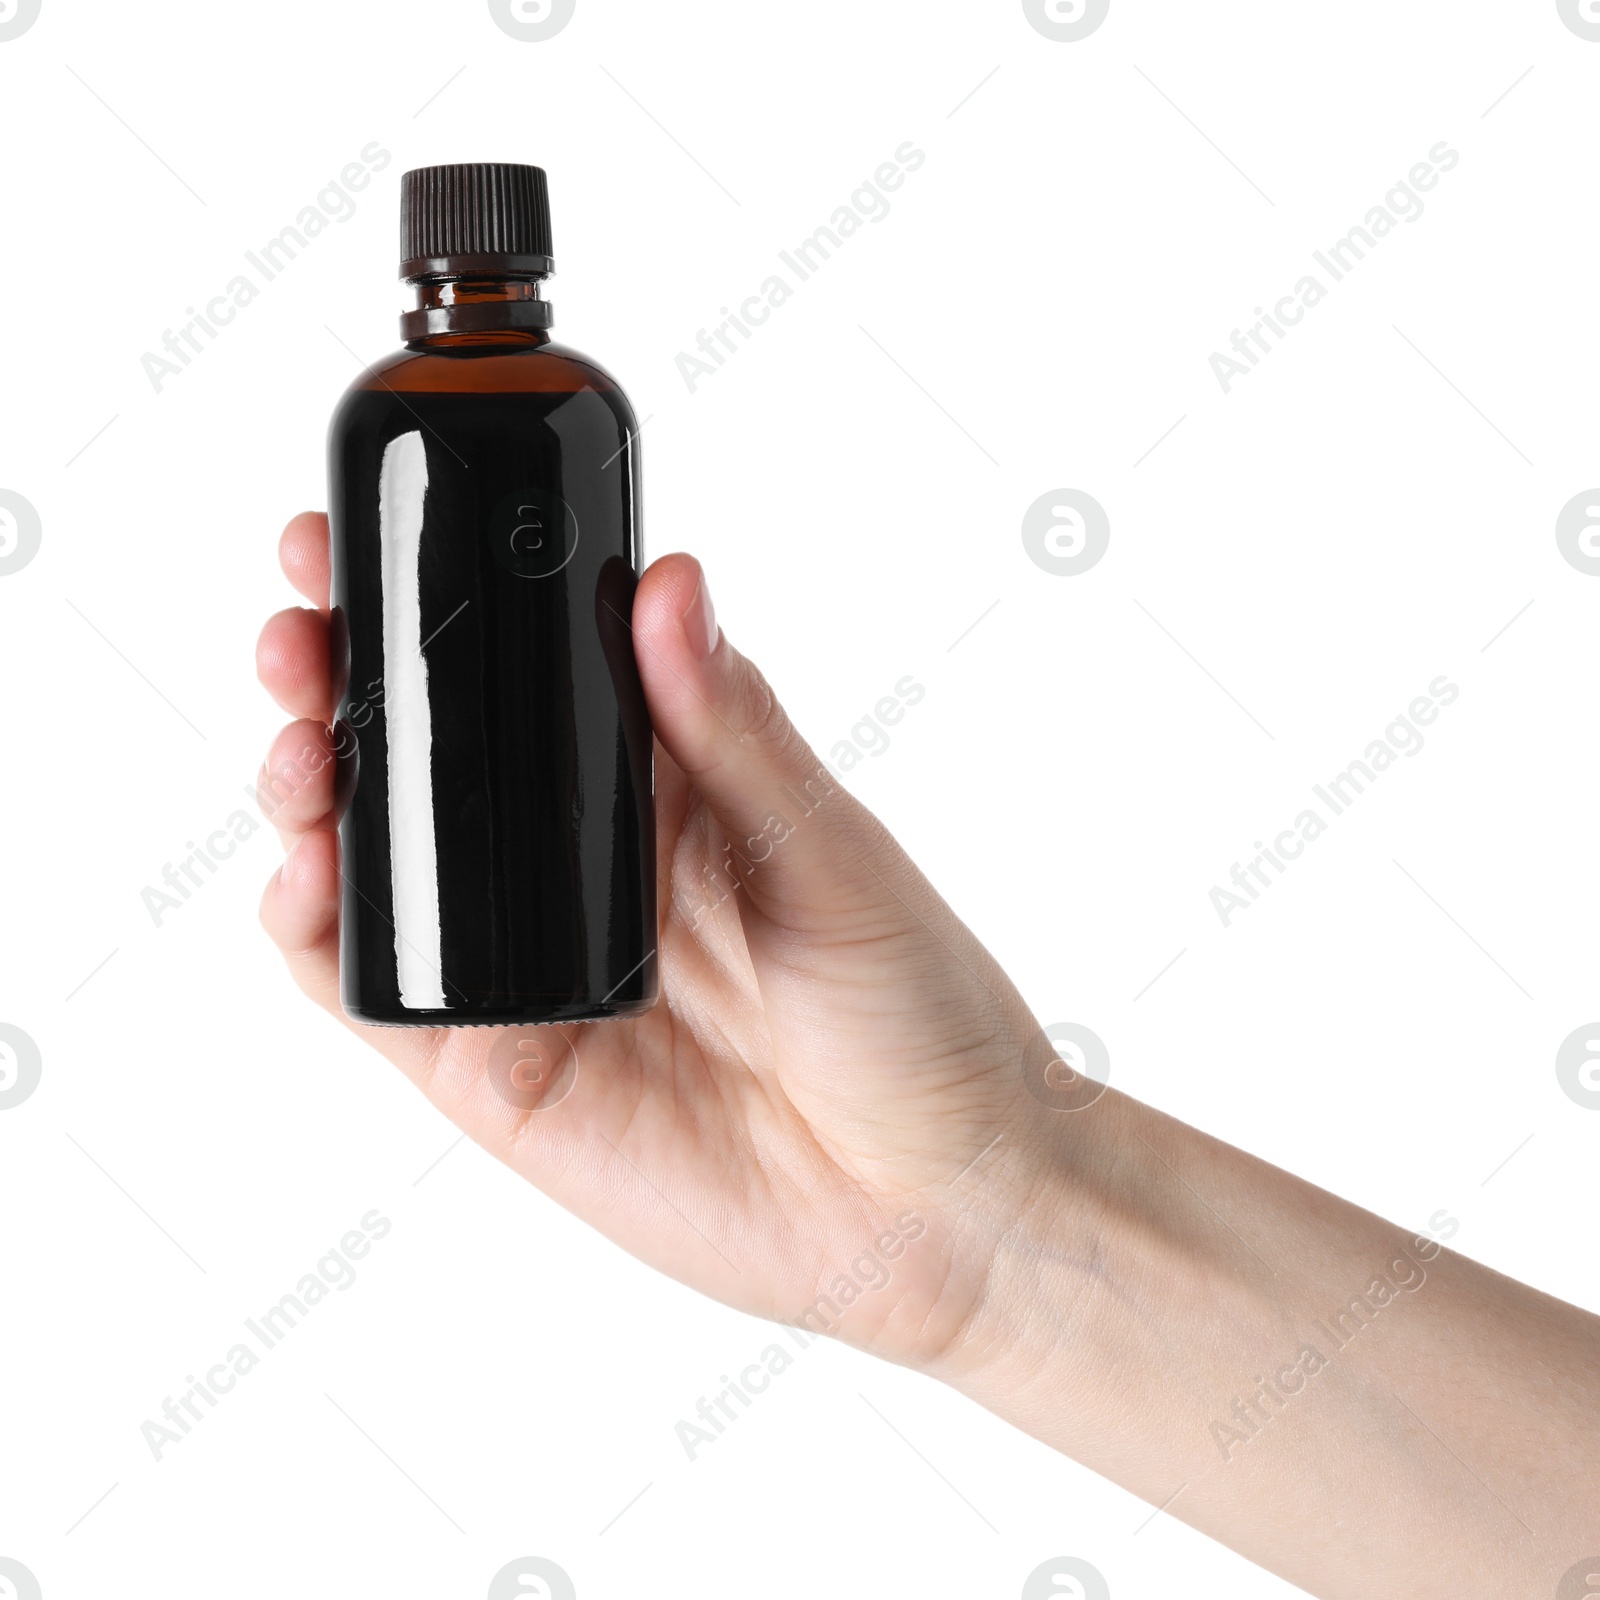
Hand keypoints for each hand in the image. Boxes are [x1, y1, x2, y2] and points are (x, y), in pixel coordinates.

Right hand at [256, 511, 1059, 1369]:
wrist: (931, 1204)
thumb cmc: (914, 1014)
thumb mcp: (827, 851)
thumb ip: (733, 731)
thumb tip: (669, 584)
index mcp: (660, 785)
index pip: (522, 671)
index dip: (436, 605)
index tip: (367, 541)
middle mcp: (578, 862)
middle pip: (427, 752)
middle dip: (343, 680)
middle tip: (301, 632)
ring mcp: (527, 962)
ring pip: (381, 859)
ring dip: (311, 791)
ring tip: (299, 746)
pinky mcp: (493, 1066)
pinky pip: (376, 990)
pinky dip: (318, 932)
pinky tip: (307, 880)